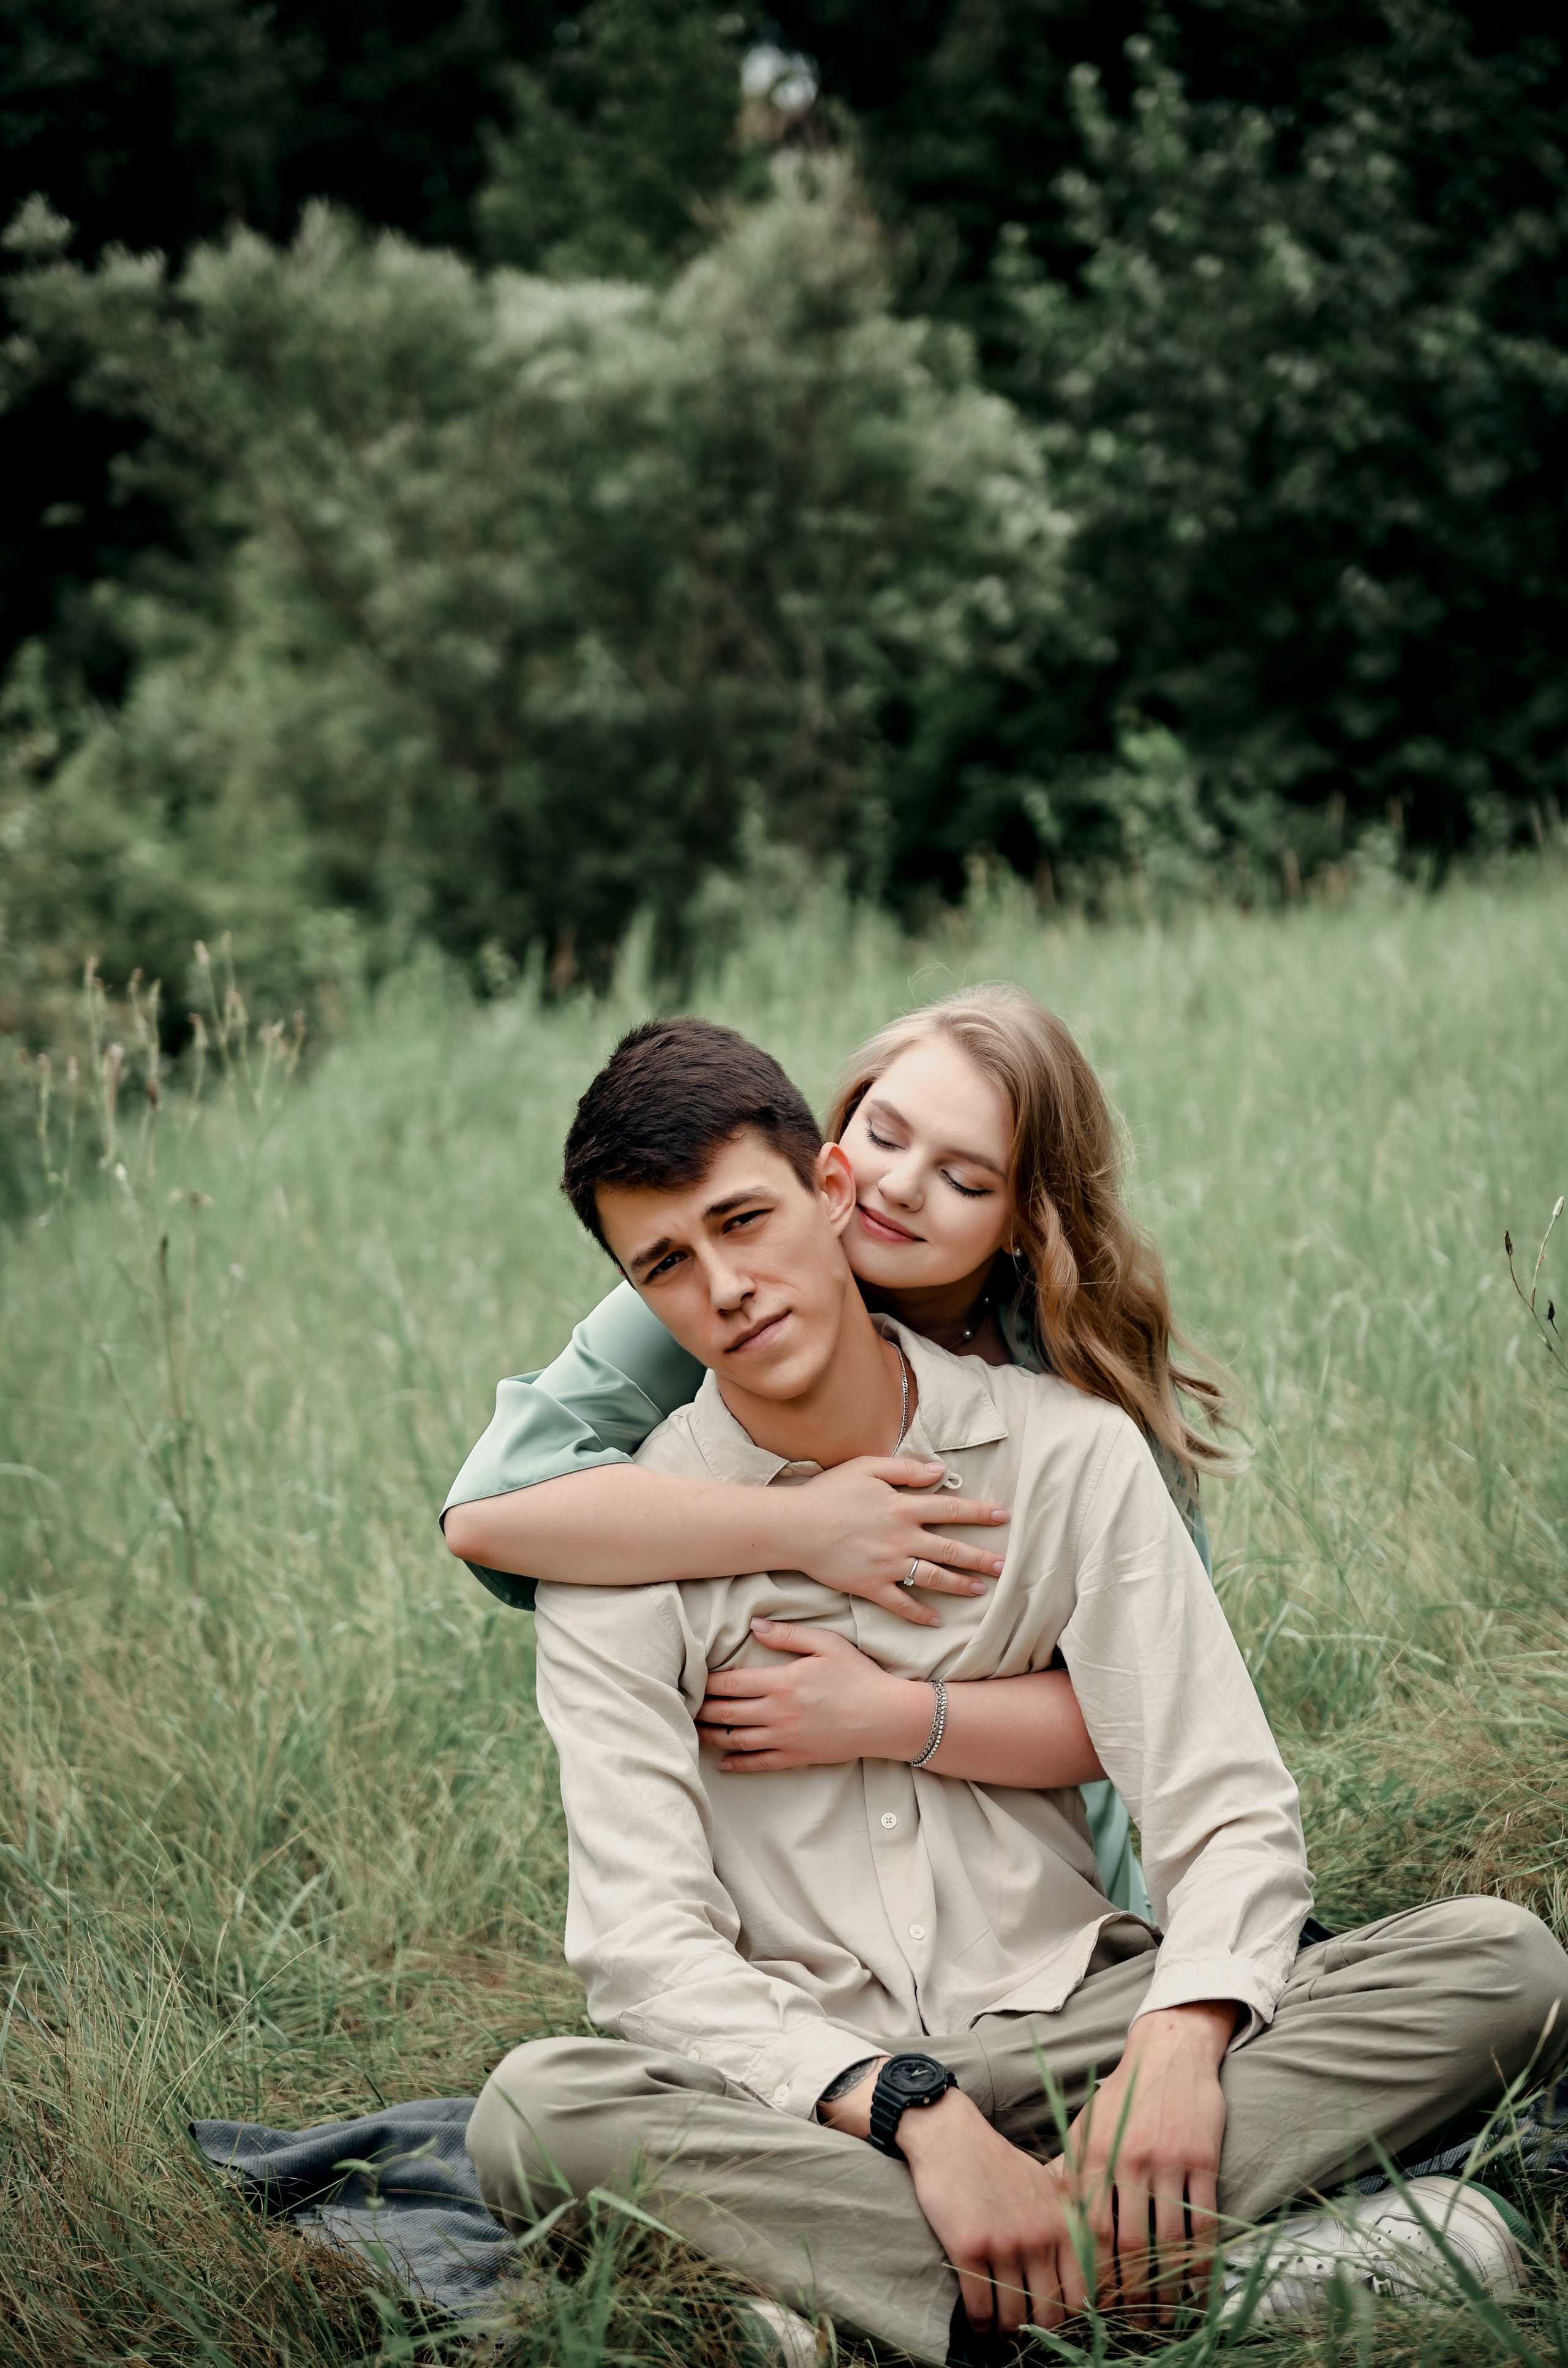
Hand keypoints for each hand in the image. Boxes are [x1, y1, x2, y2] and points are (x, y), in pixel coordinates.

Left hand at [699, 1619, 932, 1768]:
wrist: (885, 1717)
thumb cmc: (857, 1676)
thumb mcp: (826, 1643)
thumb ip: (787, 1634)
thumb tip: (754, 1626)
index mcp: (782, 1682)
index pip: (730, 1684)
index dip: (706, 1682)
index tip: (691, 1678)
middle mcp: (778, 1713)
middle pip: (726, 1712)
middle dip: (701, 1709)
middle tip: (683, 1704)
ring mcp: (785, 1738)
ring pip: (736, 1739)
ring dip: (711, 1735)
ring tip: (694, 1729)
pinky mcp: (795, 1757)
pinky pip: (758, 1763)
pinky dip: (736, 1763)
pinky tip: (722, 1761)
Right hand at [785, 1455, 1008, 1627]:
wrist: (795, 1527)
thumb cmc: (829, 1492)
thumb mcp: (867, 1468)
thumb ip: (906, 1470)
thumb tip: (941, 1472)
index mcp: (903, 1508)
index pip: (951, 1510)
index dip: (980, 1513)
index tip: (1004, 1517)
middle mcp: (901, 1538)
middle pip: (950, 1550)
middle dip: (980, 1558)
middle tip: (1005, 1566)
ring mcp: (888, 1566)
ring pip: (933, 1578)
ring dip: (960, 1585)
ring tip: (981, 1589)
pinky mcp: (871, 1586)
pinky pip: (901, 1604)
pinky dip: (920, 1614)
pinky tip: (936, 1620)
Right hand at [821, 2068, 1080, 2335]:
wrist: (950, 2135)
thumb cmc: (996, 2162)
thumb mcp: (1044, 2185)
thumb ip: (1063, 2225)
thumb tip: (1078, 2272)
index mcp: (1062, 2223)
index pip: (1081, 2294)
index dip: (1070, 2319)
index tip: (1055, 2325)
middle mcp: (1040, 2237)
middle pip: (1049, 2314)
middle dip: (1037, 2332)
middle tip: (1025, 2332)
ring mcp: (1005, 2244)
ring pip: (1012, 2317)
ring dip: (1005, 2333)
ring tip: (999, 2334)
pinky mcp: (969, 2248)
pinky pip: (980, 2308)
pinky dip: (979, 2326)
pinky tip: (977, 2326)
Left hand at [1059, 2001, 1236, 2319]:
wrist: (1167, 2051)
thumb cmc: (1121, 2097)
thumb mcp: (1085, 2128)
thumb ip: (1072, 2174)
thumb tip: (1054, 2228)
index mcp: (1094, 2155)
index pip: (1090, 2230)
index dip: (1094, 2273)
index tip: (1097, 2305)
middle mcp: (1128, 2159)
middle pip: (1130, 2243)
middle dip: (1132, 2292)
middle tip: (1135, 2324)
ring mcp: (1167, 2159)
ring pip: (1168, 2239)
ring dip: (1168, 2286)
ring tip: (1166, 2315)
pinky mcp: (1202, 2158)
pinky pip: (1203, 2221)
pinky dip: (1201, 2261)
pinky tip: (1198, 2286)